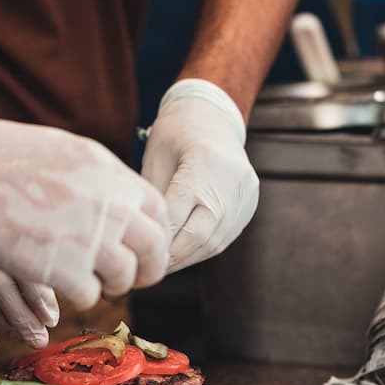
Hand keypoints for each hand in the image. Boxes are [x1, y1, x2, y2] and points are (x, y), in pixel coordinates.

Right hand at [0, 109, 170, 309]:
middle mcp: (110, 205)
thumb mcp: (62, 149)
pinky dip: (77, 296)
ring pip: (125, 277)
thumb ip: (95, 178)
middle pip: (153, 249)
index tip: (138, 247)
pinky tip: (59, 286)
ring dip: (110, 285)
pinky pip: (89, 295)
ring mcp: (89, 237)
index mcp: (111, 173)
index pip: (158, 211)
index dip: (152, 234)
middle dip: (146, 269)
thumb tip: (113, 199)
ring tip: (88, 281)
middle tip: (128, 278)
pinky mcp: (62, 268)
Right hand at [0, 197, 58, 355]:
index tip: (53, 318)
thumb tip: (60, 288)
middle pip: (3, 291)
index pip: (24, 268)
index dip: (41, 298)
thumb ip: (30, 250)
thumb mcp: (5, 217)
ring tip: (22, 332)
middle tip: (40, 338)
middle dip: (24, 318)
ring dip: (2, 320)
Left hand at [141, 79, 258, 272]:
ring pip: (213, 241)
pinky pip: (224, 236)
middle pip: (198, 234)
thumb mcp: (155, 159)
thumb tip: (140, 242)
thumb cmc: (175, 134)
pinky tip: (182, 255)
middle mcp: (231, 180)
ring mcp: (245, 194)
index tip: (134, 255)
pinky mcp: (250, 203)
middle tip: (145, 269)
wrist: (213, 115)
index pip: (176, 215)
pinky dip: (201, 248)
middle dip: (170, 257)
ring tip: (161, 267)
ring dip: (186, 258)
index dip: (154, 240)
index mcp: (203, 163)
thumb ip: (153, 200)